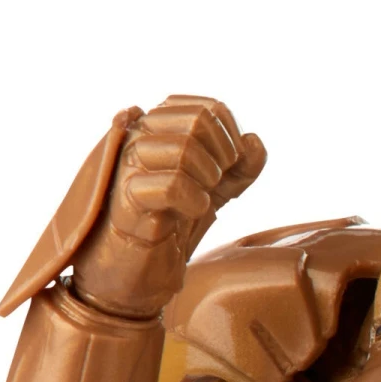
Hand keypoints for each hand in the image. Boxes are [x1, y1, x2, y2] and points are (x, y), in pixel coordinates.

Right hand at [71, 95, 265, 316]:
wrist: (135, 273)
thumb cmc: (170, 226)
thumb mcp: (215, 191)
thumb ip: (239, 167)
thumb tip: (254, 140)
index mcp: (160, 128)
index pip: (208, 108)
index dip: (232, 137)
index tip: (231, 167)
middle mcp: (140, 137)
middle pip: (199, 121)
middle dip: (224, 154)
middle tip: (218, 183)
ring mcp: (130, 165)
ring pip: (184, 148)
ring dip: (209, 177)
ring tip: (203, 199)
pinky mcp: (126, 199)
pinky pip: (170, 185)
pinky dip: (194, 199)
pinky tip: (192, 212)